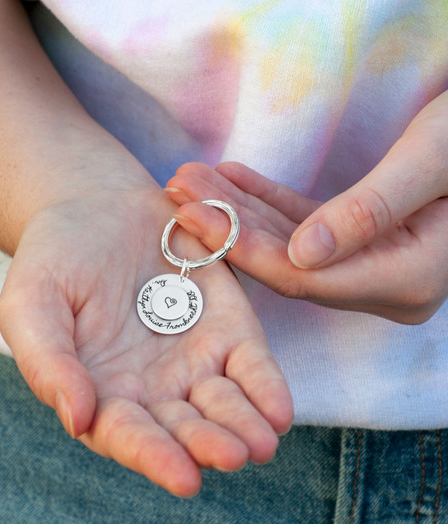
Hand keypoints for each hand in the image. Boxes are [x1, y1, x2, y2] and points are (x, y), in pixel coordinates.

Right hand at [0, 188, 292, 496]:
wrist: (96, 206)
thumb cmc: (54, 259)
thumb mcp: (30, 304)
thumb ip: (47, 361)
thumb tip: (77, 420)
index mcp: (103, 393)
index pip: (129, 436)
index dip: (154, 457)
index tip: (183, 478)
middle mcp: (153, 388)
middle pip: (184, 429)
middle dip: (208, 445)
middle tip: (231, 456)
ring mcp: (194, 360)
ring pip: (223, 405)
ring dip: (244, 426)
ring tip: (261, 443)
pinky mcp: (227, 327)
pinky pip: (250, 364)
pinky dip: (265, 386)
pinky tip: (278, 409)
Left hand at [165, 92, 447, 323]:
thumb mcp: (430, 164)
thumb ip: (369, 212)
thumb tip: (301, 256)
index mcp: (403, 280)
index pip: (301, 277)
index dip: (242, 248)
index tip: (193, 215)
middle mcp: (381, 284)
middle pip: (285, 261)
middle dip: (227, 225)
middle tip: (177, 190)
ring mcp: (368, 264)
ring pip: (287, 242)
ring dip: (239, 210)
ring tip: (192, 180)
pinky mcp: (358, 239)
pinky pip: (303, 224)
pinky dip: (267, 202)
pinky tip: (230, 180)